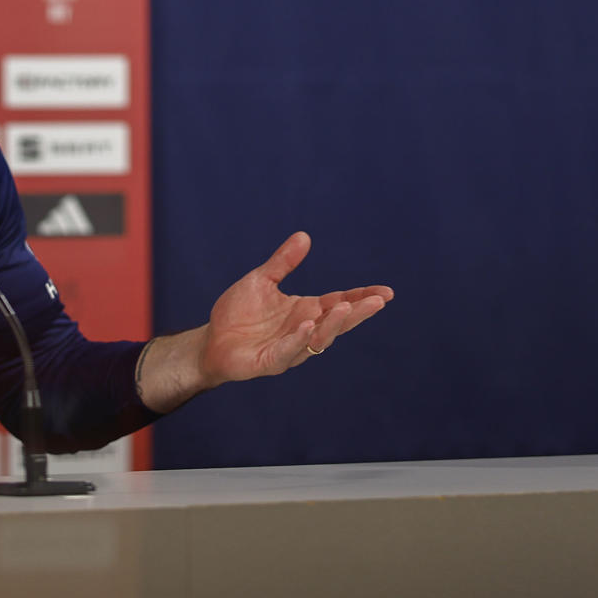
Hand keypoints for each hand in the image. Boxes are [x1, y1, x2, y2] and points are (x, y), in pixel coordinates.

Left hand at [198, 232, 393, 381]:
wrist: (211, 340)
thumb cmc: (238, 313)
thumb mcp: (261, 281)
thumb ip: (282, 262)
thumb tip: (304, 235)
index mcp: (306, 310)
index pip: (339, 303)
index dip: (361, 298)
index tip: (386, 292)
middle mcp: (303, 330)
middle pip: (337, 322)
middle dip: (358, 312)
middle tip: (378, 301)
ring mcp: (290, 348)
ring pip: (318, 339)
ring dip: (332, 325)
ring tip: (344, 308)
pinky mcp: (270, 362)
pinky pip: (288, 352)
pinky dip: (298, 340)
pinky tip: (307, 326)